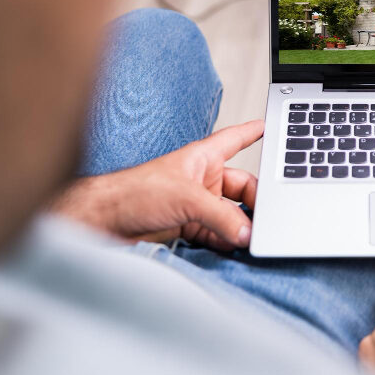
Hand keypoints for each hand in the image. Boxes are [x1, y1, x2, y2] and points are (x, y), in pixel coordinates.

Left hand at [53, 120, 262, 250]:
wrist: (103, 221)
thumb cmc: (134, 192)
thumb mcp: (187, 200)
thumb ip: (221, 218)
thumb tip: (245, 233)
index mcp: (203, 158)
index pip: (236, 139)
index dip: (254, 133)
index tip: (271, 128)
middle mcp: (202, 179)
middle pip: (243, 187)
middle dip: (254, 202)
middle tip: (265, 217)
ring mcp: (196, 203)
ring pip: (231, 213)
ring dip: (240, 226)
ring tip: (251, 237)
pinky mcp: (188, 225)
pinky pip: (217, 232)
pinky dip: (226, 240)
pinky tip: (234, 246)